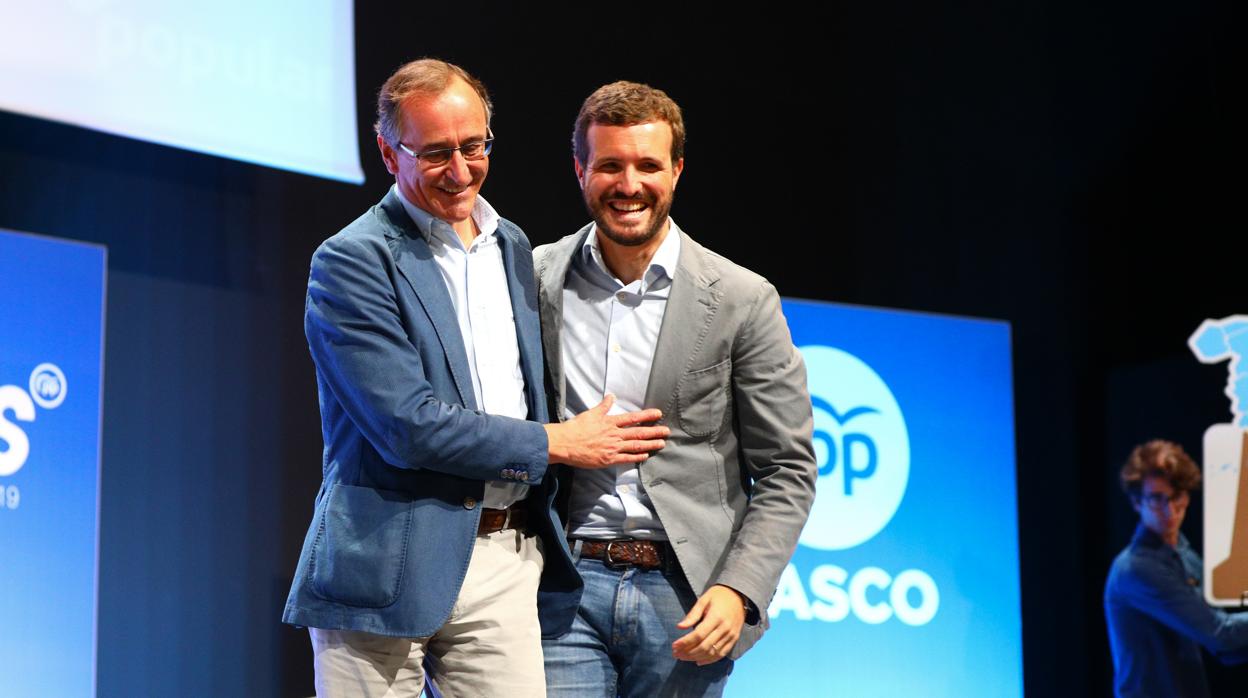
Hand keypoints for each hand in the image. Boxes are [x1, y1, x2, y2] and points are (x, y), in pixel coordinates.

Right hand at [545, 394, 668, 467]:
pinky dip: (637, 457)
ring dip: (650, 444)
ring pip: (636, 446)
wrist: (565, 443)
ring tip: (662, 443)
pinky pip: (626, 458)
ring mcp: (612, 448)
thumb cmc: (576, 428)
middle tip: (667, 431)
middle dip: (654, 431)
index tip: (658, 414)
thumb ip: (603, 406)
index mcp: (610, 422)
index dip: (647, 416)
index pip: (633, 418)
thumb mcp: (590, 413)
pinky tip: (646, 456)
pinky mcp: (608, 459)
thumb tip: (611, 396)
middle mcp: (614, 435)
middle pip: (638, 432)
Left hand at [672, 585, 745, 665]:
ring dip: (696, 657)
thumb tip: (679, 627)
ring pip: (712, 652)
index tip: (674, 645)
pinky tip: (698, 661)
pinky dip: (709, 660)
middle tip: (676, 653)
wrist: (739, 595)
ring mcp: (731, 635)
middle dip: (688, 652)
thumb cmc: (719, 595)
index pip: (698, 635)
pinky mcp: (734, 639)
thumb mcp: (704, 600)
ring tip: (683, 657)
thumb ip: (692, 615)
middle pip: (704, 646)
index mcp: (716, 617)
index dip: (685, 642)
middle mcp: (724, 628)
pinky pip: (721, 654)